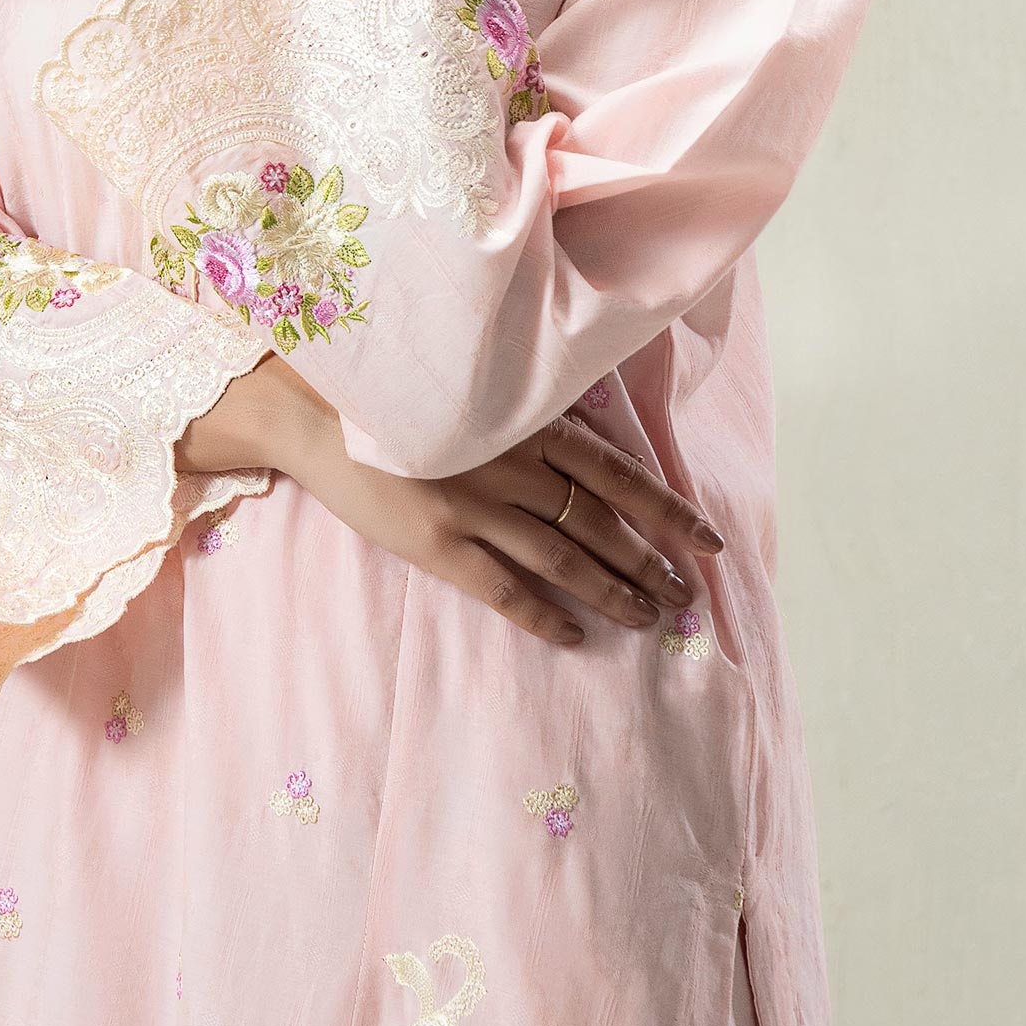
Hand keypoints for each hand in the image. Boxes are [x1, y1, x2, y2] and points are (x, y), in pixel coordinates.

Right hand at [180, 366, 723, 646]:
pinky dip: (543, 615)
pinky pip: (503, 590)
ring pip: (564, 560)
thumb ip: (529, 416)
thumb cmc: (399, 392)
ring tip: (647, 619)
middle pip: (601, 524)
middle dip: (651, 561)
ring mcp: (477, 507)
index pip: (620, 474)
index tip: (710, 541)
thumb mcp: (478, 388)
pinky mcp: (437, 544)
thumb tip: (586, 444)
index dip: (670, 510)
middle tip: (686, 596)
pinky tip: (573, 637)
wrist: (315, 410)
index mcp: (529, 423)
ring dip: (613, 592)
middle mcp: (514, 466)